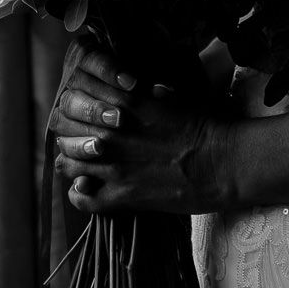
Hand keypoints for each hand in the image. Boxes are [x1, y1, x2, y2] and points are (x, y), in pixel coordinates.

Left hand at [49, 46, 236, 215]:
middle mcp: (112, 133)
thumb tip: (145, 89)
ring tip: (82, 166)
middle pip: (63, 129)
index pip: (73, 100)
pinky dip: (79, 194)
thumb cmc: (204, 127)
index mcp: (122, 104)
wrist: (225, 162)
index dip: (74, 108)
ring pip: (66, 162)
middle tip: (78, 141)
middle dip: (68, 134)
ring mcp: (115, 165)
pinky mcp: (124, 196)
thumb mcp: (172, 98)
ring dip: (72, 163)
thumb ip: (147, 93)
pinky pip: (82, 198)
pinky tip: (88, 190)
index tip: (81, 115)